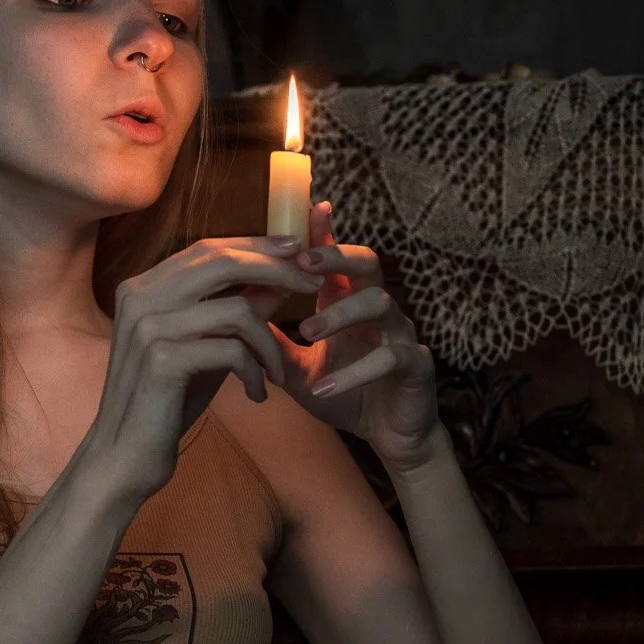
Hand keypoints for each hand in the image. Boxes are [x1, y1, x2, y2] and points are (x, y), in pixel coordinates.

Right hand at [68, 231, 324, 508]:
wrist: (122, 458)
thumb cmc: (164, 402)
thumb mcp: (203, 349)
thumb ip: (233, 313)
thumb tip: (278, 280)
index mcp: (141, 288)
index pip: (206, 249)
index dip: (254, 245)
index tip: (297, 247)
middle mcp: (139, 298)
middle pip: (221, 263)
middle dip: (276, 269)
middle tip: (313, 283)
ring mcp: (148, 327)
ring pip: (236, 310)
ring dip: (270, 342)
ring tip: (277, 371)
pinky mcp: (162, 361)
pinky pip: (233, 351)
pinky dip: (255, 372)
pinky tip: (257, 394)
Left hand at [280, 200, 440, 468]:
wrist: (386, 436)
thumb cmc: (342, 391)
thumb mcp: (295, 367)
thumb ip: (270, 339)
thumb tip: (228, 314)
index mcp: (346, 302)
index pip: (334, 258)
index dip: (322, 233)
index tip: (307, 208)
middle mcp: (375, 310)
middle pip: (367, 263)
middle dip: (337, 257)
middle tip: (303, 263)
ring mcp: (399, 334)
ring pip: (381, 304)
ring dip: (341, 314)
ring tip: (308, 330)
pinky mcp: (415, 366)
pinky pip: (391, 358)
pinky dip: (355, 372)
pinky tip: (325, 387)